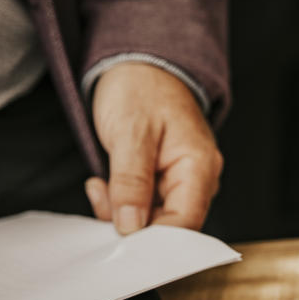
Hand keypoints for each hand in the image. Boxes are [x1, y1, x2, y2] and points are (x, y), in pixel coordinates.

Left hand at [84, 62, 222, 233]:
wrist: (140, 62)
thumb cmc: (140, 88)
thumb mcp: (130, 132)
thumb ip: (131, 181)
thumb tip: (131, 225)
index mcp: (199, 167)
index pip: (185, 223)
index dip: (154, 238)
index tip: (119, 238)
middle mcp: (196, 178)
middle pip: (170, 225)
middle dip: (131, 222)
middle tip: (100, 197)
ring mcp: (180, 179)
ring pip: (153, 217)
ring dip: (122, 210)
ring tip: (99, 184)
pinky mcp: (162, 179)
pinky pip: (145, 205)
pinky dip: (120, 201)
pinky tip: (104, 183)